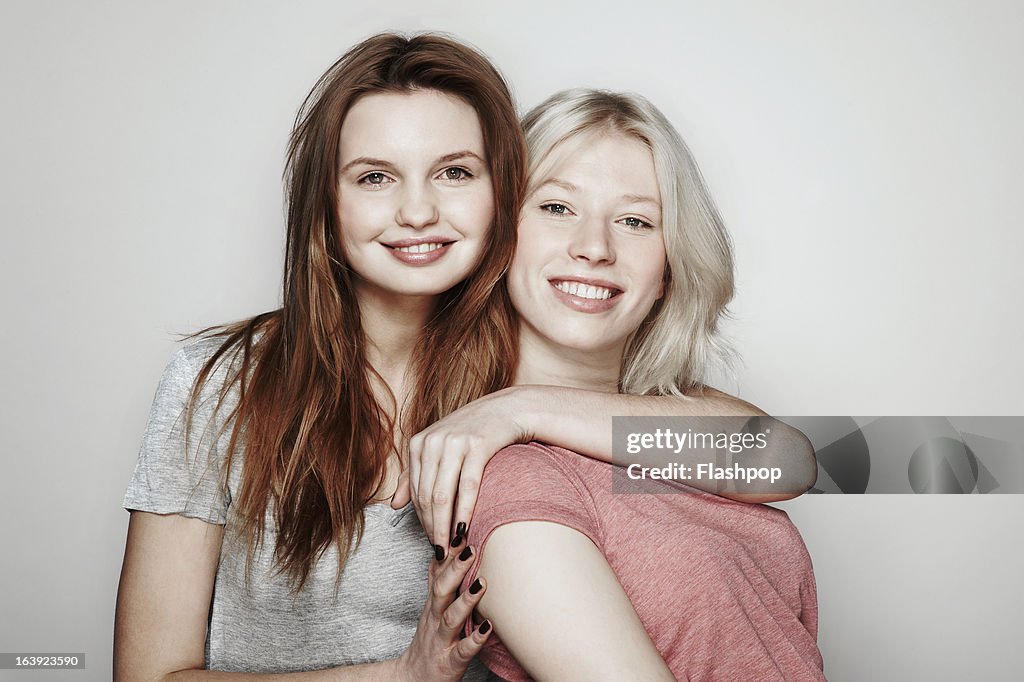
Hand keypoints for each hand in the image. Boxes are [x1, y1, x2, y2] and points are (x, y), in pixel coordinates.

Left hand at [391, 387, 531, 551]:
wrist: (506, 410)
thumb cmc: (470, 433)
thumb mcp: (437, 448)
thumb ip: (413, 475)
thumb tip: (394, 505)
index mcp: (418, 443)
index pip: (416, 492)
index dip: (421, 520)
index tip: (431, 540)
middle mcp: (432, 442)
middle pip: (427, 496)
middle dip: (432, 528)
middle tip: (440, 551)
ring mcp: (455, 443)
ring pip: (443, 495)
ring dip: (444, 526)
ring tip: (449, 547)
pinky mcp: (478, 446)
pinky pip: (467, 487)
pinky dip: (464, 512)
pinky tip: (464, 529)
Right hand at [394, 541, 491, 680]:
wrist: (413, 680)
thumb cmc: (430, 640)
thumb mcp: (431, 608)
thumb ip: (438, 580)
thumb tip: (445, 549)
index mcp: (433, 604)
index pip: (438, 573)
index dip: (449, 553)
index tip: (460, 530)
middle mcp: (435, 619)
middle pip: (441, 590)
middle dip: (455, 569)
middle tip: (470, 548)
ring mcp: (441, 640)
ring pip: (451, 618)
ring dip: (466, 600)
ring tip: (481, 583)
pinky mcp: (450, 662)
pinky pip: (463, 650)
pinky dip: (475, 639)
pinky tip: (488, 627)